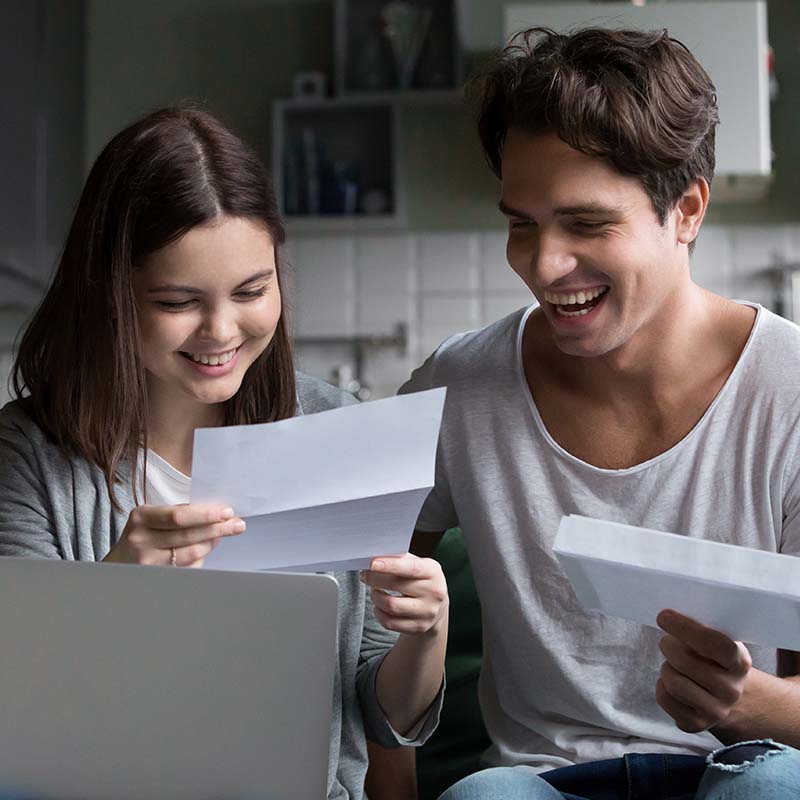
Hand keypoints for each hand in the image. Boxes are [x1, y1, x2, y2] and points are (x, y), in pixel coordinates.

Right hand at [104, 503, 245, 567]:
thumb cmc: (141, 534)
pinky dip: (202, 557)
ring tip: (228, 532)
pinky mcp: (155, 578)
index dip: (206, 515)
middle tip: (238, 524)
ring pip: (190, 553)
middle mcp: (142, 540)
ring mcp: (147, 562)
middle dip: (217, 528)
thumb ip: (177, 515)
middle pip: (187, 535)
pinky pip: (187, 568)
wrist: (117, 563)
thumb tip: (216, 515)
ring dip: (213, 542)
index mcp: (141, 517)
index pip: (179, 516)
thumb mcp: (151, 517)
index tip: (227, 512)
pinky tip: (211, 548)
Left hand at [361, 553, 448, 635]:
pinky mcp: (419, 627)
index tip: (373, 564)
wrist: (436, 605)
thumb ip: (400, 559)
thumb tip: (376, 556)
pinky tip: (379, 605)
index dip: (391, 566)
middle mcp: (434, 593)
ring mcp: (427, 612)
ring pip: (391, 606)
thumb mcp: (417, 564)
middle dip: (375, 579)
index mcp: (433, 572)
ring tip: (374, 590)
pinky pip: (390, 622)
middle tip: (364, 575)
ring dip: (376, 597)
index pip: (411, 568)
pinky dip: (379, 612)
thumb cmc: (421, 579)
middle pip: (396, 586)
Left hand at [656, 609, 751, 732]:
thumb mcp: (719, 642)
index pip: (715, 644)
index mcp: (739, 663)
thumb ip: (701, 630)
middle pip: (684, 662)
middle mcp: (731, 690)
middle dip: (668, 646)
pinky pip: (664, 698)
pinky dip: (661, 685)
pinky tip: (671, 682)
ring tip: (673, 664)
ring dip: (666, 667)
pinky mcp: (696, 724)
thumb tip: (669, 617)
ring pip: (672, 681)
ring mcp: (716, 711)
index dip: (686, 628)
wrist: (730, 698)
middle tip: (667, 642)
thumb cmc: (716, 661)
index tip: (664, 616)